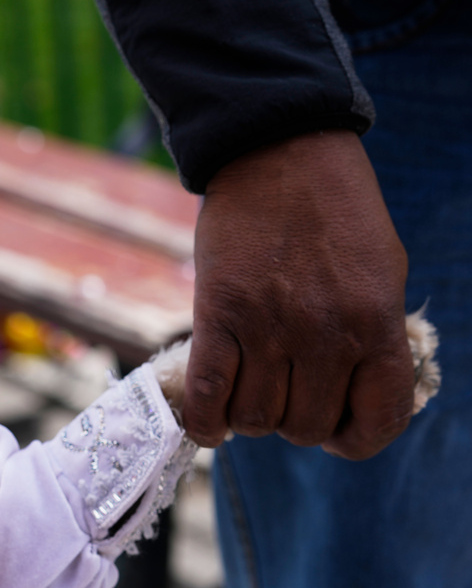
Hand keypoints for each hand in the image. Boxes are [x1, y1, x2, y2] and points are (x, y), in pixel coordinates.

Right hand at [183, 130, 412, 459]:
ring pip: (255, 418)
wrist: (278, 149)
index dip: (352, 438)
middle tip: (281, 393)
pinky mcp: (218, 313)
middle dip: (291, 421)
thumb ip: (372, 335)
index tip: (333, 428)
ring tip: (246, 390)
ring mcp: (269, 326)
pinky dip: (204, 420)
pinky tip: (208, 421)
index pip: (377, 422)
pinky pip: (208, 394)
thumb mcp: (381, 271)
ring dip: (248, 417)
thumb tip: (349, 391)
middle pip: (303, 426)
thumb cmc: (334, 208)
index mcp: (377, 323)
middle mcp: (327, 333)